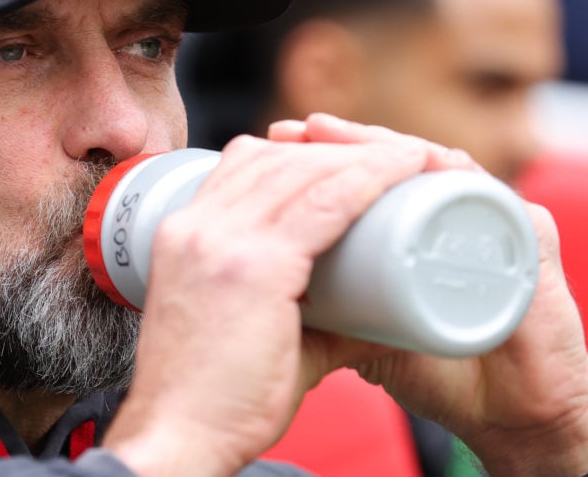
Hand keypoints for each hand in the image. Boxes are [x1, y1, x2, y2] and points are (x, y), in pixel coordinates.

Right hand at [103, 116, 446, 475]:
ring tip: (409, 160)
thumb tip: (369, 316)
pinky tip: (404, 167)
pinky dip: (369, 178)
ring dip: (361, 156)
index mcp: (182, 234)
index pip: (242, 163)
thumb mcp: (246, 333)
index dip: (300, 153)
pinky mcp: (255, 267)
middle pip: (277, 157)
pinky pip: (325, 202)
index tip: (347, 164)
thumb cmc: (212, 398)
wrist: (179, 439)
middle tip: (390, 161)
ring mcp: (221, 241)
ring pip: (304, 170)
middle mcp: (196, 226)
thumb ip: (306, 319)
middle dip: (337, 148)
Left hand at [288, 114, 587, 476]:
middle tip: (298, 128)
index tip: (274, 142)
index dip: (323, 157)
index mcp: (423, 228)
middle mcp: (460, 213)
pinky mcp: (532, 239)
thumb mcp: (371, 342)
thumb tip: (277, 295)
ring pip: (438, 164)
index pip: (374, 176)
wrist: (515, 418)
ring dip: (385, 144)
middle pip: (399, 159)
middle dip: (344, 139)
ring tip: (335, 132)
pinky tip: (422, 159)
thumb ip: (332, 318)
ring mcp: (497, 221)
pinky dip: (456, 173)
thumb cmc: (446, 377)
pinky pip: (493, 194)